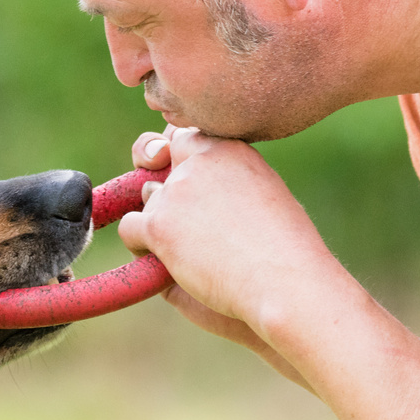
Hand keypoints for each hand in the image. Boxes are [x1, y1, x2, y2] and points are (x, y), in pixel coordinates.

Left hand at [121, 127, 347, 387]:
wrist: (289, 284)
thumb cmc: (286, 253)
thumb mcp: (263, 197)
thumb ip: (224, 185)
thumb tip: (184, 193)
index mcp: (232, 147)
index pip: (186, 134)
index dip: (178, 156)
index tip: (185, 179)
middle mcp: (202, 159)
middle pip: (158, 156)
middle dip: (163, 183)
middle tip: (181, 219)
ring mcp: (178, 190)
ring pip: (146, 196)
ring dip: (159, 221)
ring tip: (194, 251)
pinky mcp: (160, 223)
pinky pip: (130, 227)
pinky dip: (140, 247)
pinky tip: (166, 264)